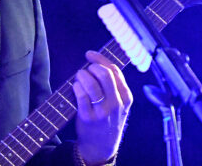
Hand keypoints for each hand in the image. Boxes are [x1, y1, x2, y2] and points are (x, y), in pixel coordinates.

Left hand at [72, 50, 132, 164]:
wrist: (101, 146)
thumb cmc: (108, 119)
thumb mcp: (119, 104)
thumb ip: (114, 86)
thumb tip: (97, 62)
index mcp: (126, 97)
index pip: (115, 71)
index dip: (100, 59)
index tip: (90, 54)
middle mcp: (116, 104)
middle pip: (104, 74)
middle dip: (92, 67)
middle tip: (85, 70)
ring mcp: (102, 111)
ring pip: (92, 84)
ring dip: (82, 76)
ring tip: (79, 78)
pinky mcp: (88, 117)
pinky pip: (81, 95)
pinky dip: (76, 87)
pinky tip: (75, 87)